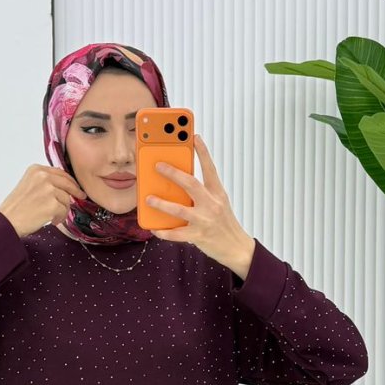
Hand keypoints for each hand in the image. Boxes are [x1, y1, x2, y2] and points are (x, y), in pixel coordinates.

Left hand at [146, 135, 251, 269]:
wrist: (236, 247)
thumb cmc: (224, 222)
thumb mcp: (219, 202)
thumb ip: (202, 192)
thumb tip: (178, 183)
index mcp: (217, 193)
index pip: (210, 168)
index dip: (202, 152)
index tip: (194, 137)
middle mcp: (212, 204)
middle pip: (191, 184)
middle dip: (173, 173)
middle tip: (158, 165)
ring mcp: (205, 220)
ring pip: (180, 210)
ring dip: (162, 204)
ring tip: (148, 198)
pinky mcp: (199, 236)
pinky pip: (177, 234)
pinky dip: (164, 232)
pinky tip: (154, 228)